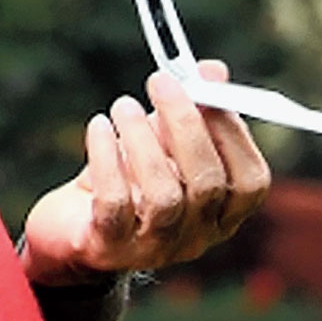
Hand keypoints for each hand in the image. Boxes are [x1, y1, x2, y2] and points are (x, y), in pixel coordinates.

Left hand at [21, 60, 270, 286]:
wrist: (72, 228)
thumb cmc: (129, 179)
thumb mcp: (163, 142)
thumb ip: (193, 109)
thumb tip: (212, 71)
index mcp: (222, 214)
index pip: (250, 181)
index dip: (233, 133)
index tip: (207, 89)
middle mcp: (196, 237)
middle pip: (207, 184)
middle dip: (185, 124)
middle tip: (161, 81)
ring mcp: (154, 248)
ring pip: (164, 196)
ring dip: (143, 140)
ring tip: (123, 106)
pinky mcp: (109, 248)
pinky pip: (114, 203)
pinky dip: (106, 158)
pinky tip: (98, 127)